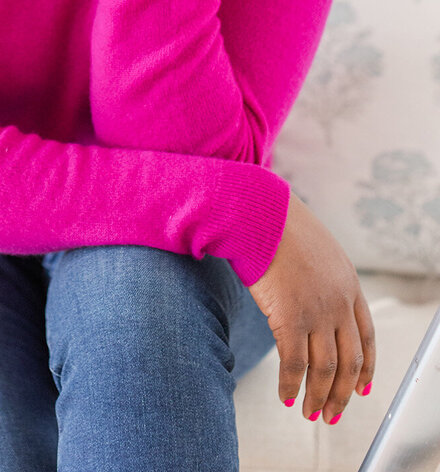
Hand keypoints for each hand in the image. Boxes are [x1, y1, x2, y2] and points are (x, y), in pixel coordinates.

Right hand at [248, 191, 376, 423]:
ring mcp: (316, 311)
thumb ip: (323, 277)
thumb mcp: (316, 249)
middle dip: (341, 393)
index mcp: (349, 283)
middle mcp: (338, 301)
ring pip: (325, 369)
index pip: (366, 337)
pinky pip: (294, 364)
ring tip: (310, 413)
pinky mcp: (289, 317)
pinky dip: (291, 385)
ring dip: (318, 397)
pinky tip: (286, 396)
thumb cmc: (277, 224)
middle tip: (332, 413)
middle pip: (348, 360)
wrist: (258, 212)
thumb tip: (314, 299)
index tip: (360, 388)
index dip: (365, 368)